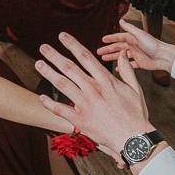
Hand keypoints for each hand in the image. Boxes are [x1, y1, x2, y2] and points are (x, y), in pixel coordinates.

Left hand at [35, 33, 154, 163]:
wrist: (132, 138)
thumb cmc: (136, 115)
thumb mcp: (135, 89)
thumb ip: (127, 70)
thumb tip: (122, 54)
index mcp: (106, 80)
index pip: (85, 57)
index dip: (72, 44)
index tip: (62, 36)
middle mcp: (93, 89)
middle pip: (69, 67)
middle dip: (55, 55)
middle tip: (43, 47)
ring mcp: (85, 104)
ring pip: (62, 84)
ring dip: (49, 72)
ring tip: (38, 63)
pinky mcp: (80, 120)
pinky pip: (60, 109)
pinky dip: (49, 103)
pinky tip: (41, 97)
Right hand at [97, 20, 174, 72]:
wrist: (163, 56)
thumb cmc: (153, 45)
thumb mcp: (140, 35)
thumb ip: (130, 28)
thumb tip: (120, 20)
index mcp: (133, 39)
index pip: (119, 38)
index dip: (111, 39)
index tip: (102, 40)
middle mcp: (133, 46)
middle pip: (118, 47)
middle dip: (108, 49)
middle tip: (99, 52)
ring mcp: (136, 54)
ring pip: (122, 56)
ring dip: (113, 57)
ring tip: (104, 59)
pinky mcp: (139, 62)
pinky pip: (129, 64)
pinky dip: (123, 66)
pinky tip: (117, 68)